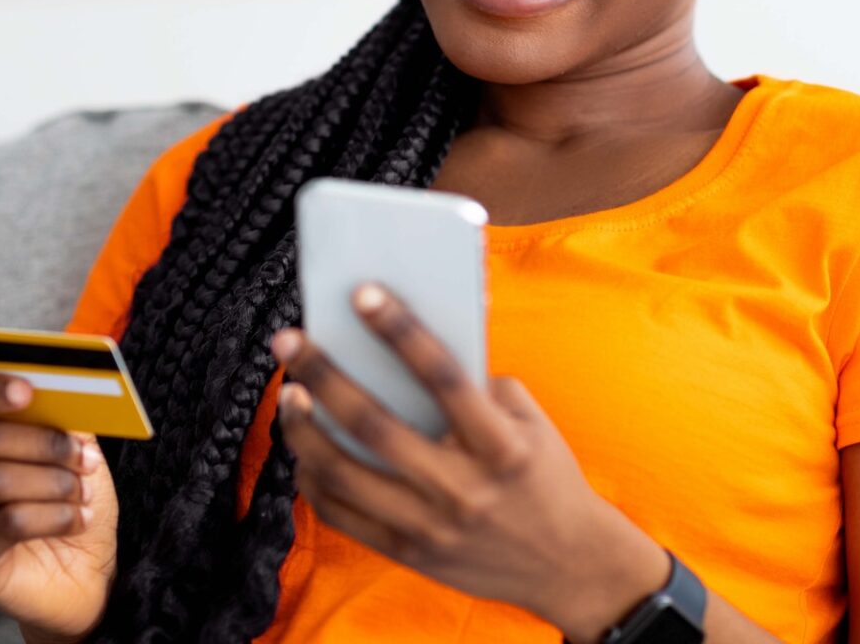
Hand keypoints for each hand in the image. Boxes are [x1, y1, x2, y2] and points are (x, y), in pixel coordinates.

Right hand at [0, 372, 118, 641]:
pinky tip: (79, 519)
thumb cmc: (68, 497)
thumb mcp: (70, 445)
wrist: (83, 570)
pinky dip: (55, 515)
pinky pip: (8, 523)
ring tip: (84, 491)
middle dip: (44, 443)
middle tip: (86, 456)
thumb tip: (60, 386)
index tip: (26, 390)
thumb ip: (58, 412)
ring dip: (54, 482)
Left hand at [269, 284, 670, 640]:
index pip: (444, 377)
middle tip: (289, 340)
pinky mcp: (410, 555)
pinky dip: (314, 479)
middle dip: (324, 376)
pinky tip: (304, 448)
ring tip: (289, 393)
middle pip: (375, 426)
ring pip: (344, 475)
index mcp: (502, 446)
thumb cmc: (544, 474)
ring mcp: (432, 528)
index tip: (361, 292)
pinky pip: (343, 515)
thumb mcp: (530, 421)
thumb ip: (477, 384)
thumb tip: (405, 343)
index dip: (400, 330)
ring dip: (304, 429)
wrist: (571, 566)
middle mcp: (464, 489)